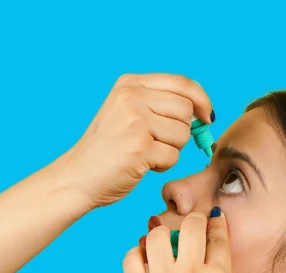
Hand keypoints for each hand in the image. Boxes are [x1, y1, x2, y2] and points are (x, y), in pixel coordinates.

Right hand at [56, 73, 213, 209]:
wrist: (77, 177)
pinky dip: (163, 165)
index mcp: (130, 84)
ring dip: (171, 149)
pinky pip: (174, 156)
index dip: (201, 100)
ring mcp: (135, 121)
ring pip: (183, 134)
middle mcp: (132, 97)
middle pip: (186, 110)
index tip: (207, 117)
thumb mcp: (126, 111)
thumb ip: (159, 103)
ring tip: (146, 153)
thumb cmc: (107, 149)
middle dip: (181, 131)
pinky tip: (142, 164)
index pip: (182, 83)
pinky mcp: (140, 147)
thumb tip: (204, 112)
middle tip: (159, 143)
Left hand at [122, 208, 233, 272]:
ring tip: (159, 242)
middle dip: (190, 219)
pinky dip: (135, 254)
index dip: (214, 222)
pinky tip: (141, 259)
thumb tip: (210, 255)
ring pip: (157, 236)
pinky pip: (131, 258)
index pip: (218, 236)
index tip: (210, 218)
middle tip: (186, 225)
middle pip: (191, 226)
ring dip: (159, 234)